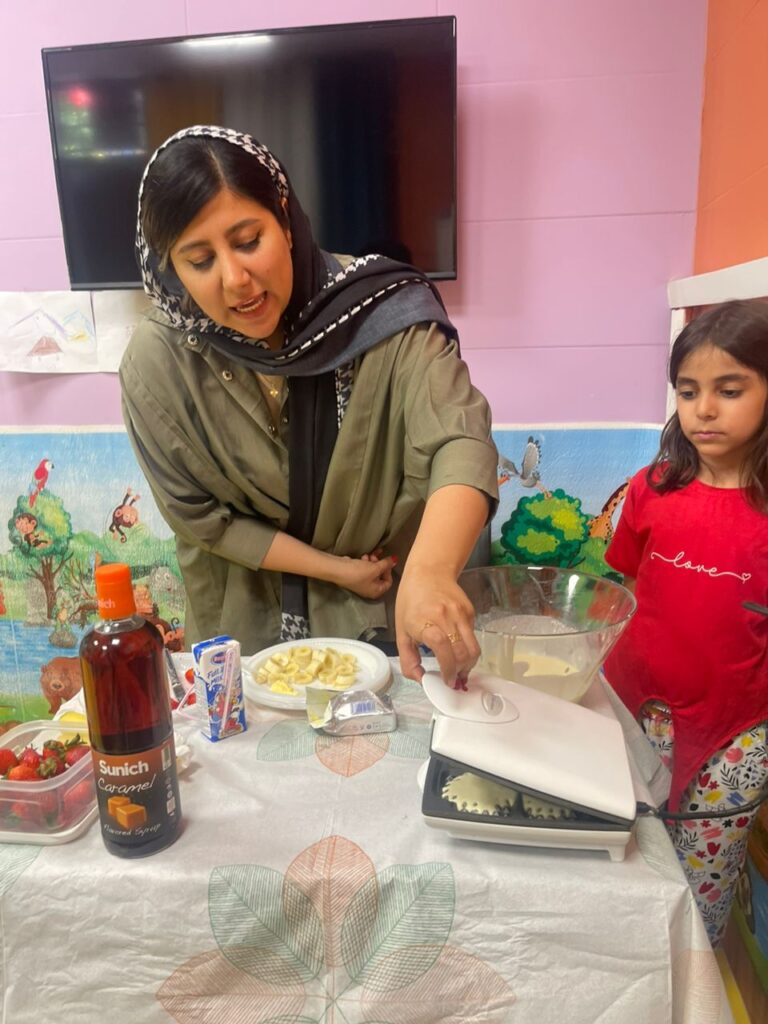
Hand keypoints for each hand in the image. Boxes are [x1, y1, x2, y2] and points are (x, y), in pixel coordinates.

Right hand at [333, 551, 394, 599]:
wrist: (338, 570)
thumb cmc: (359, 572)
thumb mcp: (375, 567)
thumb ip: (387, 564)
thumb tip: (395, 560)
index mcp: (376, 591)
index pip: (389, 582)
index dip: (388, 570)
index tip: (386, 562)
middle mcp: (370, 589)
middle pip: (380, 575)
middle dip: (379, 564)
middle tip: (375, 557)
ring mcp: (362, 583)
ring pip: (372, 570)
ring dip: (372, 561)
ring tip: (368, 555)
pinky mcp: (355, 576)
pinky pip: (364, 569)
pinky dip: (365, 562)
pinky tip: (362, 556)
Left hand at [395, 564, 479, 684]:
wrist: (429, 572)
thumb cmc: (410, 601)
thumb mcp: (401, 631)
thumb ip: (408, 658)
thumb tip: (420, 680)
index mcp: (425, 622)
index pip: (442, 648)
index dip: (447, 668)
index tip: (446, 681)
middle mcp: (446, 617)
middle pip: (462, 653)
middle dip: (460, 672)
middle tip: (454, 680)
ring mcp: (461, 614)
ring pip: (473, 648)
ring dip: (468, 664)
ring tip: (460, 670)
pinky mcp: (471, 611)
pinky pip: (473, 636)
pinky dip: (467, 647)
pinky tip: (457, 647)